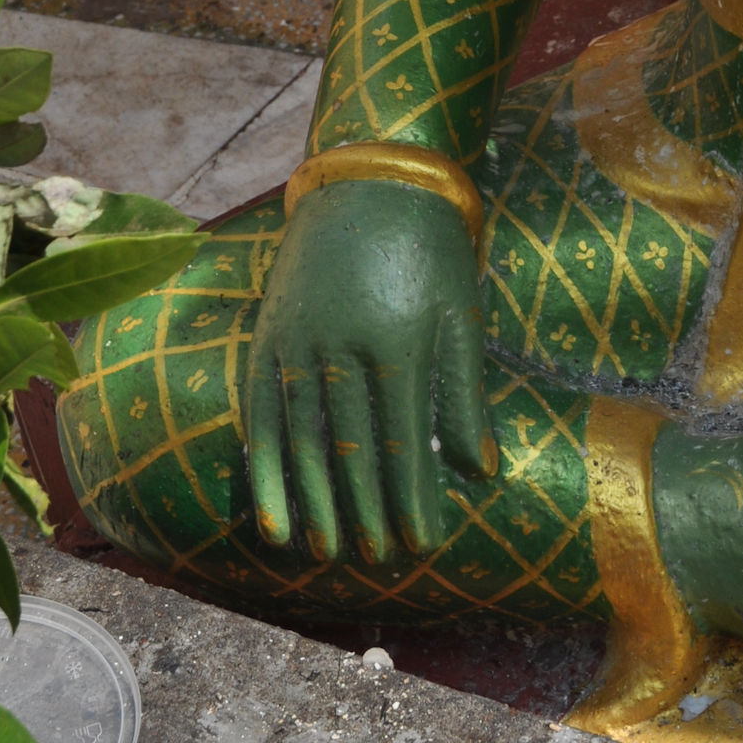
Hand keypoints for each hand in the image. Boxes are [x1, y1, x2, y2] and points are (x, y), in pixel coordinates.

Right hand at [245, 179, 493, 563]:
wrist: (368, 181)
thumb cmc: (428, 248)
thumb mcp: (460, 310)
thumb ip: (464, 393)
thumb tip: (480, 472)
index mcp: (396, 340)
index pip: (404, 441)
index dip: (412, 499)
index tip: (424, 545)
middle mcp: (340, 346)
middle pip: (353, 451)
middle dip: (369, 514)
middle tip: (382, 561)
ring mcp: (296, 342)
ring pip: (304, 443)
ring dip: (318, 505)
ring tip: (332, 553)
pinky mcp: (267, 337)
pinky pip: (262, 418)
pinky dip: (267, 474)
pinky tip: (276, 520)